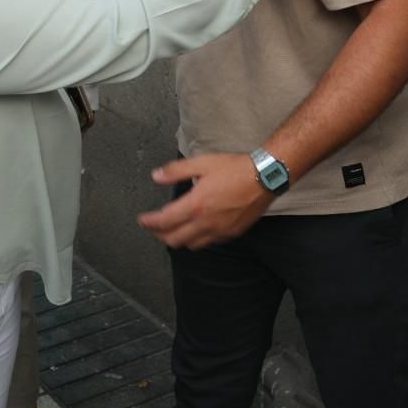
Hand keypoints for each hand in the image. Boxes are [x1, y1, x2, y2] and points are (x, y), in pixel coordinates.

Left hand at [137, 152, 272, 248]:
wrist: (265, 177)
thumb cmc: (235, 168)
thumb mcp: (202, 163)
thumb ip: (176, 171)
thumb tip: (156, 176)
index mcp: (196, 205)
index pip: (164, 221)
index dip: (149, 223)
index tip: (142, 220)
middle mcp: (206, 222)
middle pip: (174, 239)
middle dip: (159, 235)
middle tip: (153, 228)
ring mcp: (220, 231)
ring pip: (191, 245)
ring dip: (177, 240)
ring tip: (171, 231)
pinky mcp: (231, 234)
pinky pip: (208, 243)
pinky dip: (196, 240)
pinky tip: (195, 231)